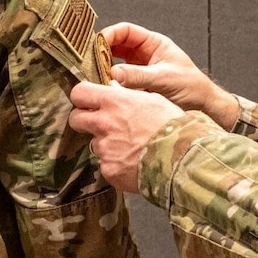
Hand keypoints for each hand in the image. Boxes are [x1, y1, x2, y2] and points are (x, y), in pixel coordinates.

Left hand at [69, 81, 183, 192]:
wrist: (181, 157)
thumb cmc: (172, 125)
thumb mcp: (152, 99)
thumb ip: (127, 94)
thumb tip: (113, 88)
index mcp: (114, 102)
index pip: (79, 93)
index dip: (82, 97)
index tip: (87, 101)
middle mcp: (104, 124)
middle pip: (76, 119)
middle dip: (84, 121)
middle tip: (100, 124)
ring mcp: (104, 148)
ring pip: (94, 144)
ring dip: (105, 145)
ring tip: (128, 147)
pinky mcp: (108, 169)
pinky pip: (105, 164)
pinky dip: (115, 164)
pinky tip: (132, 162)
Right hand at [103, 22, 238, 128]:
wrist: (202, 106)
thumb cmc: (191, 87)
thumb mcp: (164, 79)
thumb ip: (139, 76)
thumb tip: (114, 74)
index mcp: (153, 43)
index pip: (125, 31)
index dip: (110, 34)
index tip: (97, 45)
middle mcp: (143, 54)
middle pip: (115, 46)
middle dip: (101, 52)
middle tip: (90, 62)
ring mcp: (138, 69)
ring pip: (113, 63)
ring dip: (103, 68)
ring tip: (93, 76)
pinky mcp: (135, 85)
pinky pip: (117, 80)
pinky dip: (109, 82)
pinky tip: (103, 88)